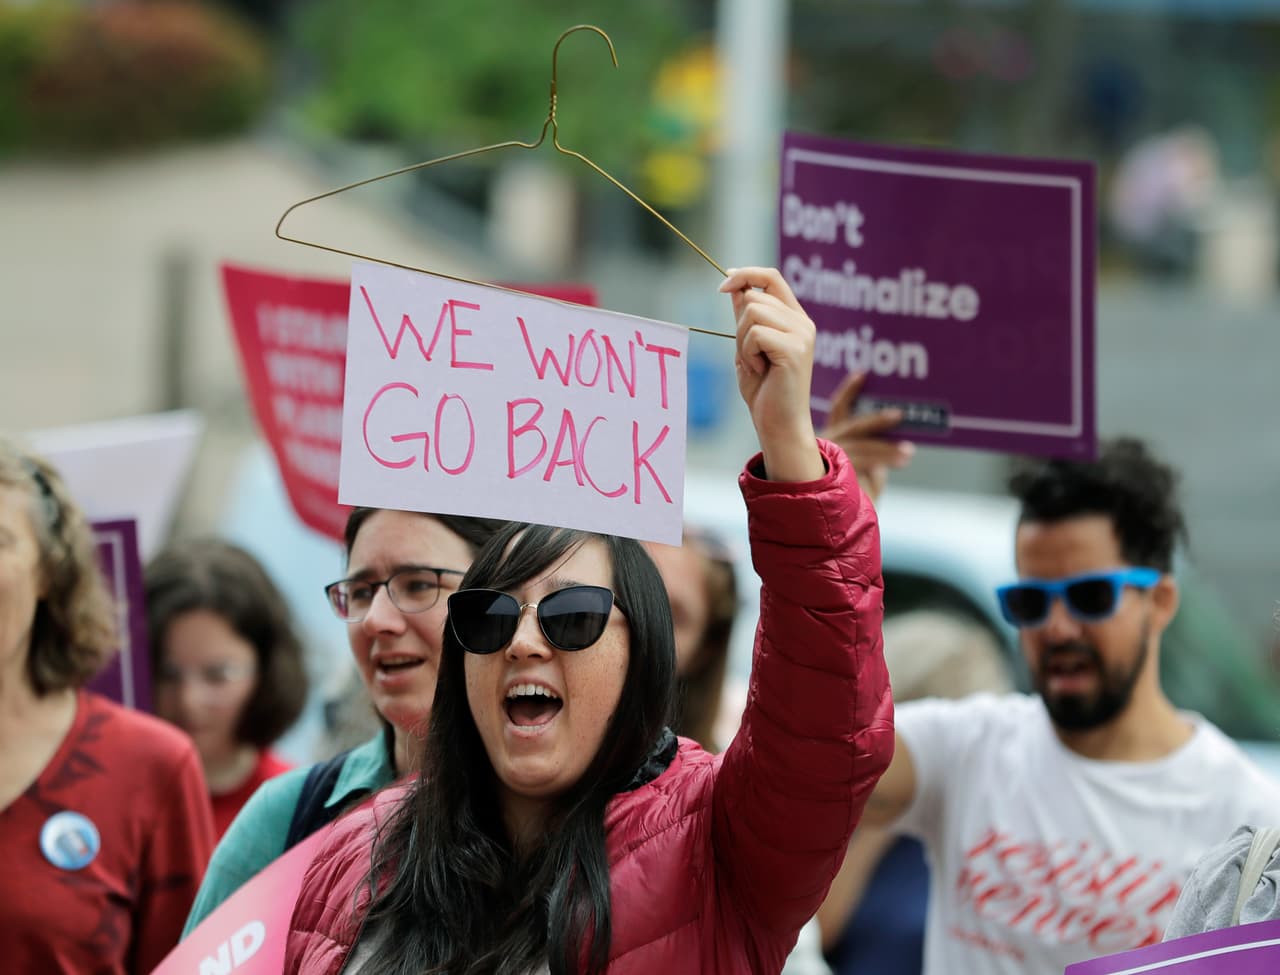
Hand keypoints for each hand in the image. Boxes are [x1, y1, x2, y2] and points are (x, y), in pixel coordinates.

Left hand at [720, 267, 824, 481]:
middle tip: (749, 355)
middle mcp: (803, 322)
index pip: (771, 277)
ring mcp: (802, 334)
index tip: (723, 285)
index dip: (745, 274)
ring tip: (756, 364)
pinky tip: (760, 371)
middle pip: (755, 296)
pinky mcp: (795, 348)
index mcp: (795, 319)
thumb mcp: (749, 348)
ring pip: (753, 312)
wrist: (779, 425)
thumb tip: (735, 287)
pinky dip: (748, 353)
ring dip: (742, 341)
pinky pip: (755, 333)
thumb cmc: (764, 391)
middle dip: (739, 325)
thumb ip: (746, 318)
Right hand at [819, 371, 915, 504]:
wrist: (828, 529)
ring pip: (860, 447)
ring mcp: (825, 460)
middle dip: (877, 419)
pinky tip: (900, 460)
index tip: (863, 374)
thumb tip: (895, 447)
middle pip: (853, 425)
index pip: (838, 408)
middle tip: (900, 414)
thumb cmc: (847, 500)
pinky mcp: (830, 476)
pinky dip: (881, 462)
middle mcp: (822, 446)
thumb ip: (875, 458)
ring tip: (908, 451)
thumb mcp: (865, 473)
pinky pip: (860, 464)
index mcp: (827, 439)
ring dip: (887, 449)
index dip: (849, 391)